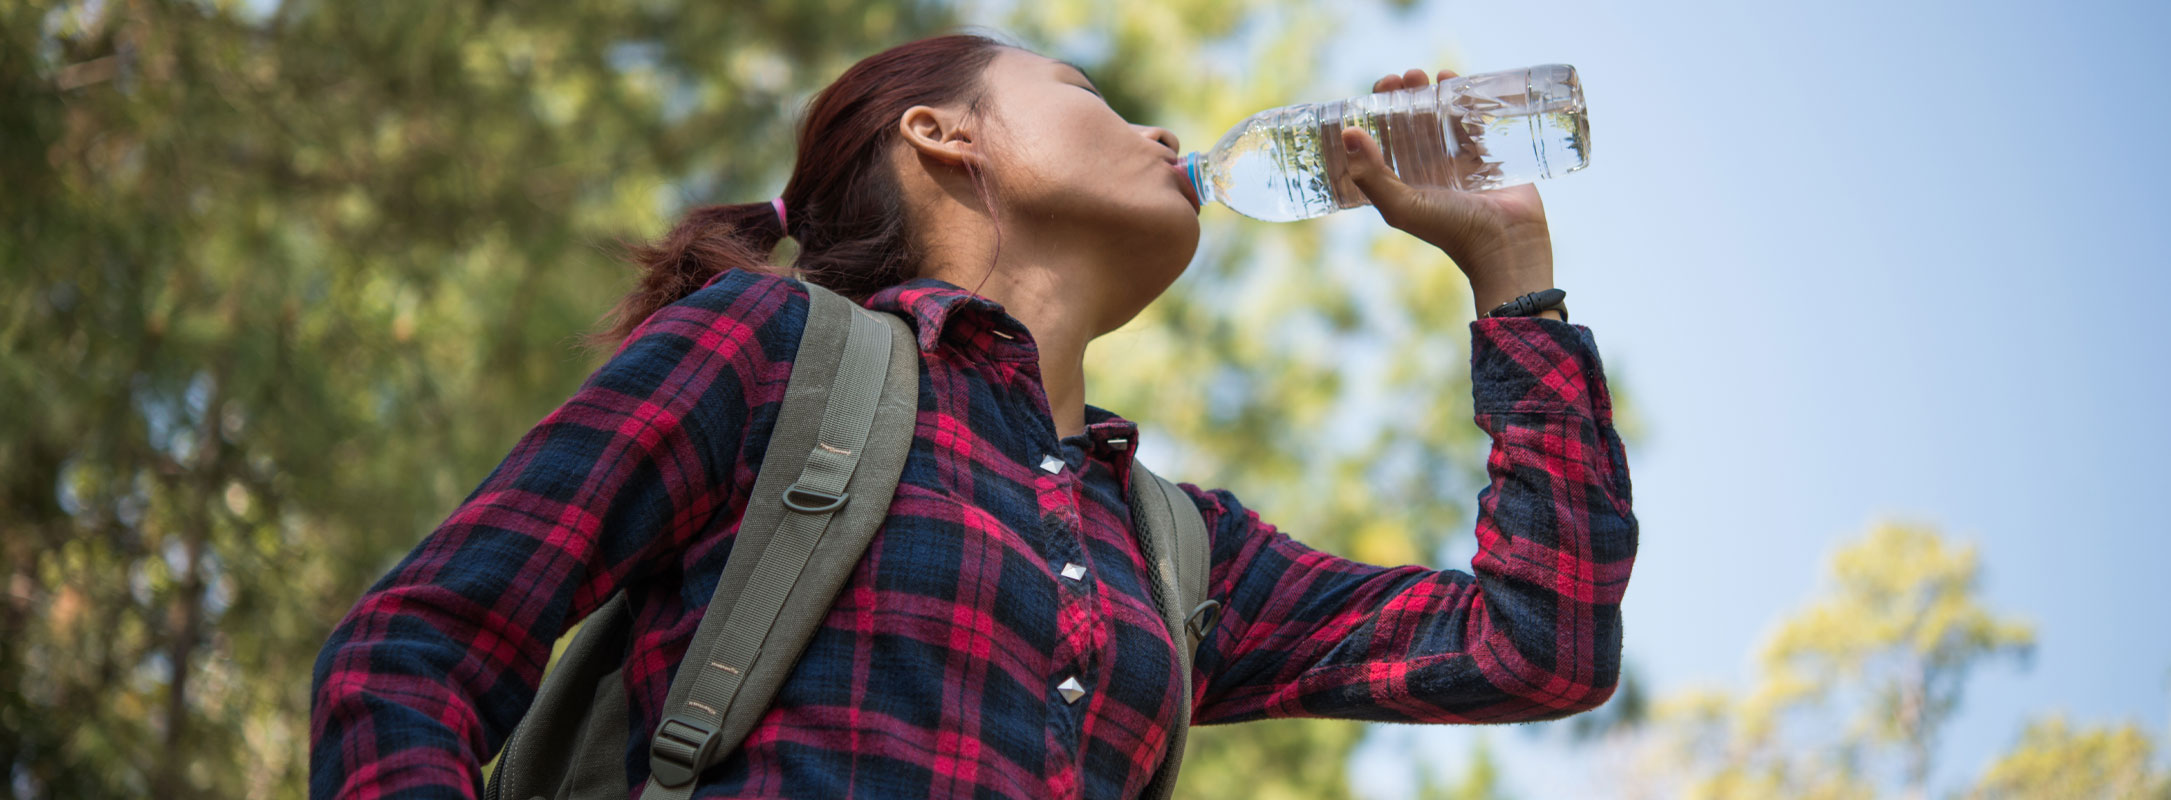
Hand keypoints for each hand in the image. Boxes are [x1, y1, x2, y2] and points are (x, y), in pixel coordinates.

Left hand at [1341, 68, 1556, 316]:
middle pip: (1414, 122)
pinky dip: (1466, 101)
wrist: (1506, 244)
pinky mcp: (1489, 157)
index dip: (1381, 109)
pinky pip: (1475, 123)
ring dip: (1435, 94)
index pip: (1386, 137)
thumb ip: (1372, 174)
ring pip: (1443, 119)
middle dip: (1408, 95)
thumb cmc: (1451, 230)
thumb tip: (1347, 132)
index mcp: (1404, 181)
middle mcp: (1429, 170)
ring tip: (1433, 74)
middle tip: (1408, 76)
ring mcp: (1459, 163)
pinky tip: (1458, 81)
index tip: (1382, 86)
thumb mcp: (1402, 206)